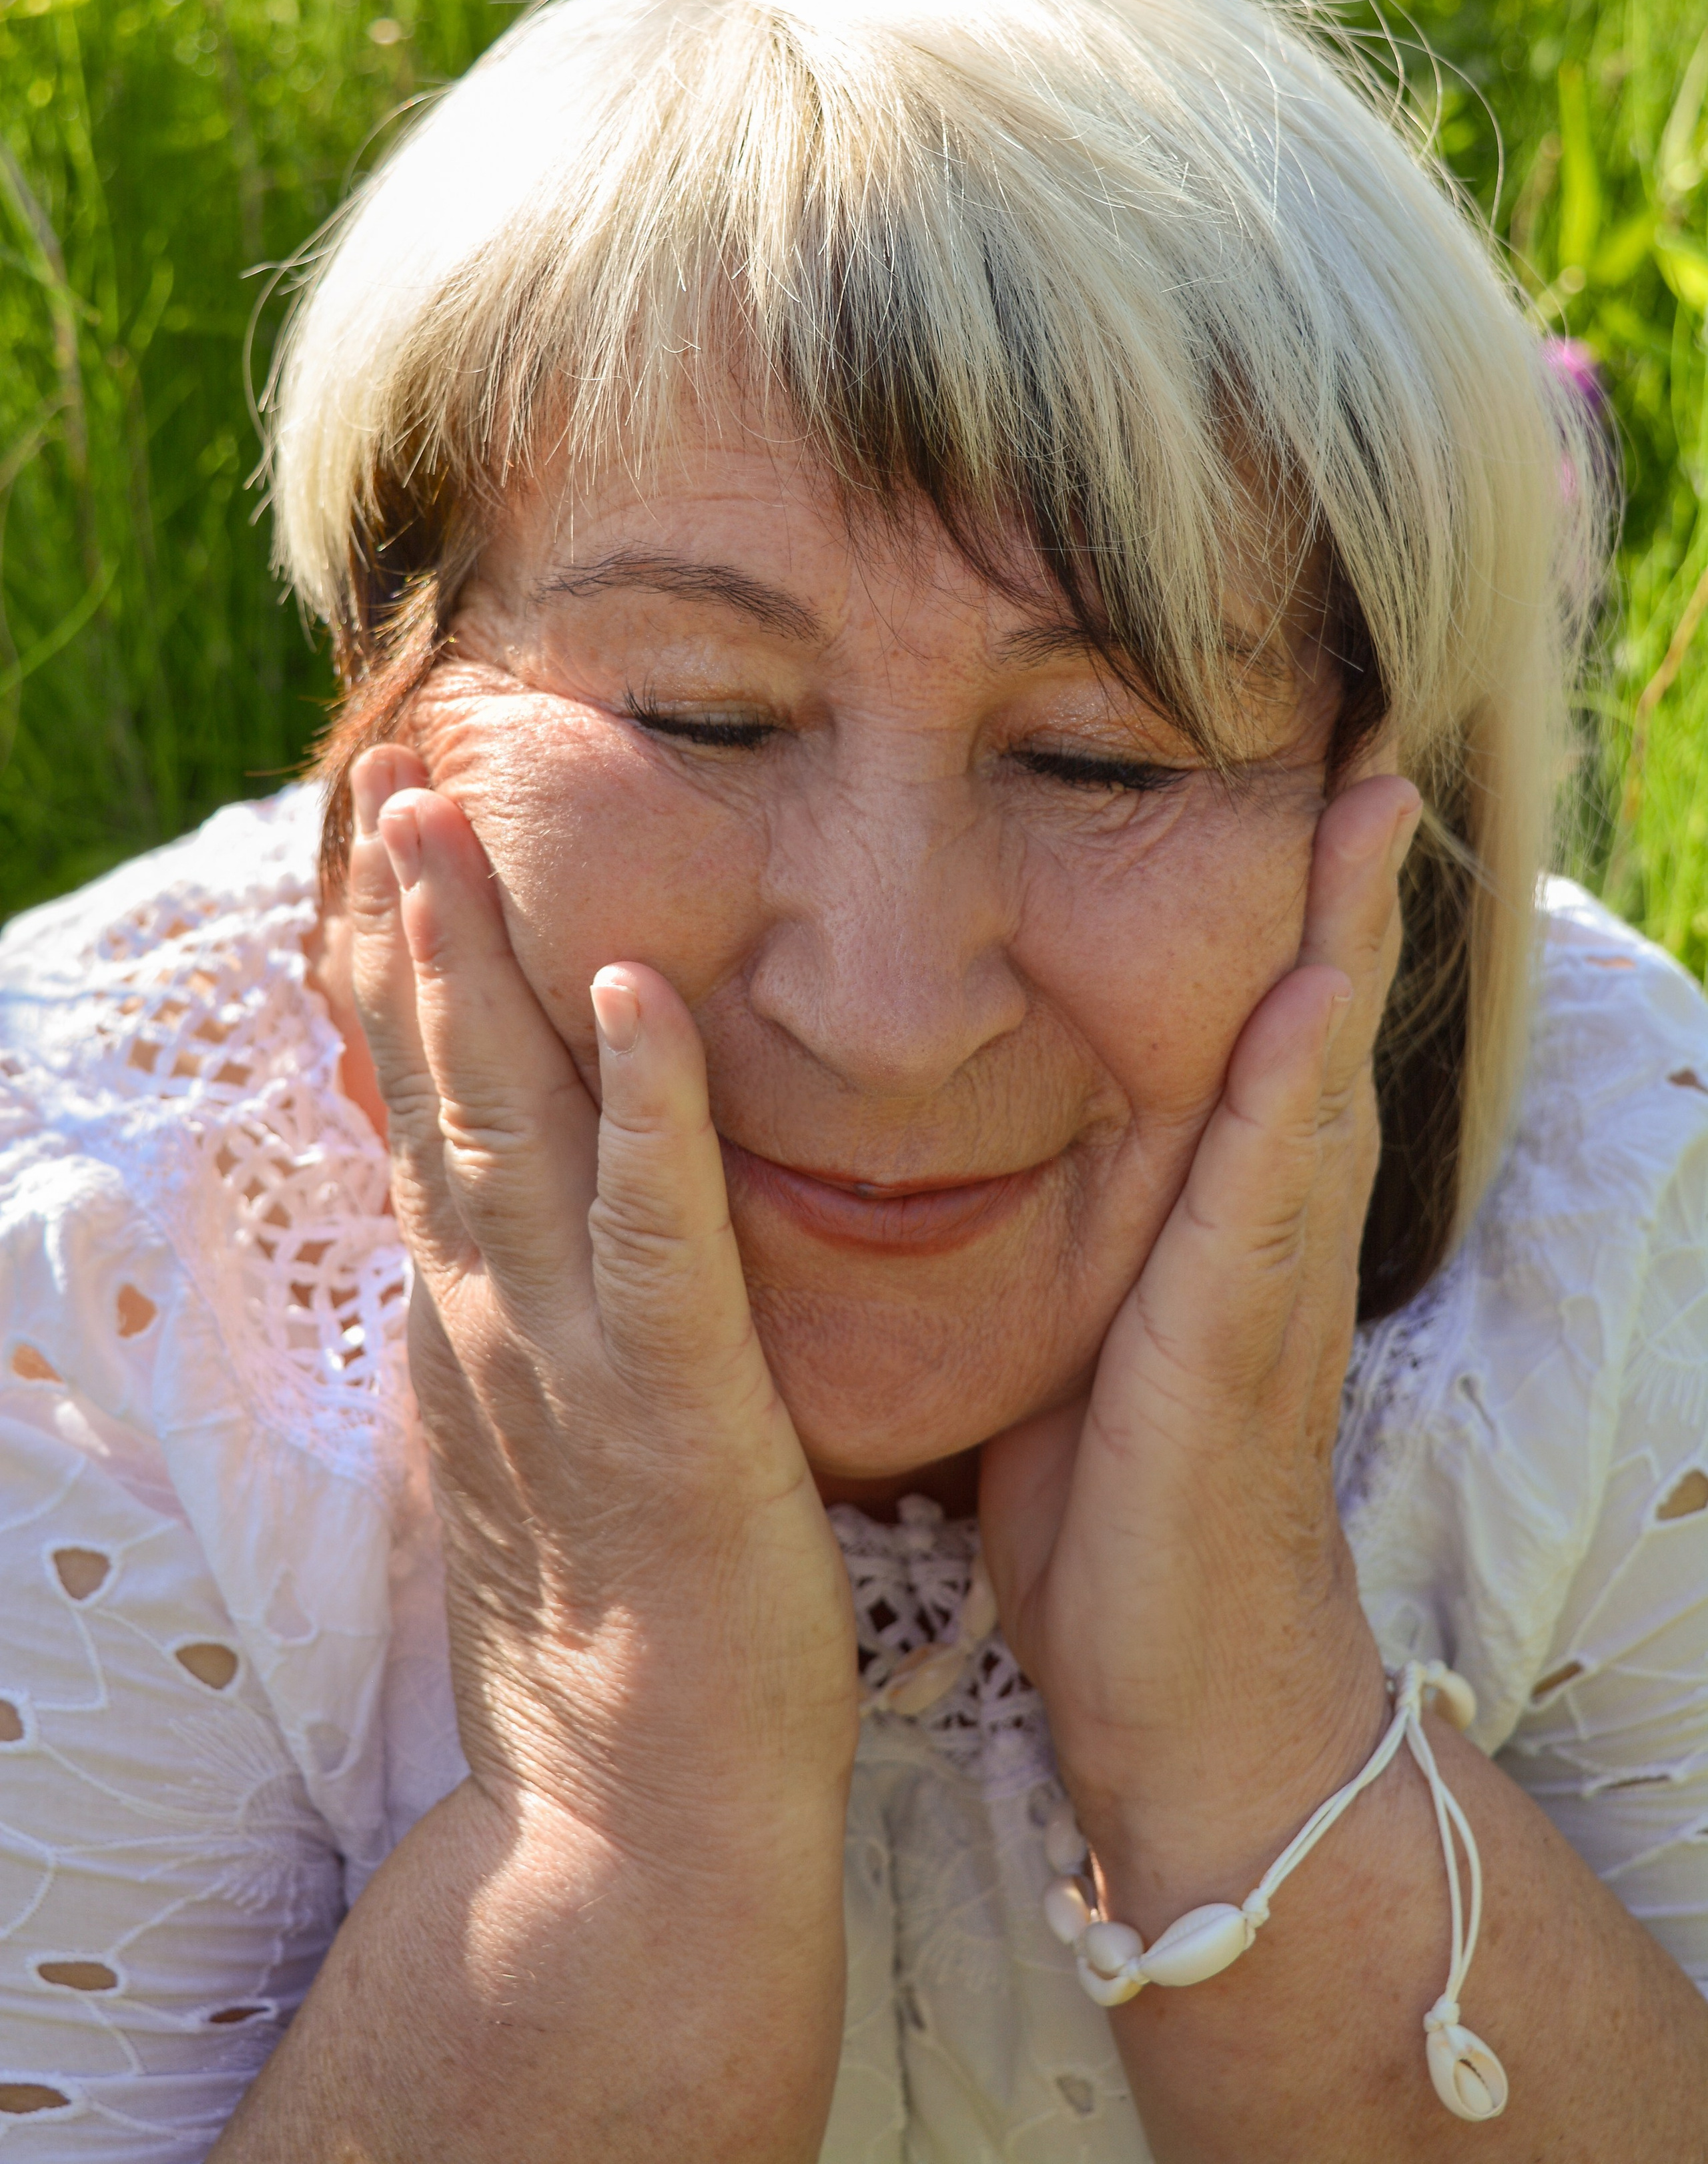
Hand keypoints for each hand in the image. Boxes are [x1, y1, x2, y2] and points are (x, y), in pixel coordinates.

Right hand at [344, 746, 859, 1853]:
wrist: (635, 1815)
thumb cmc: (611, 1624)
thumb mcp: (534, 1435)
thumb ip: (516, 1318)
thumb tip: (503, 1227)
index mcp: (476, 1315)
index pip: (420, 1108)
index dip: (397, 970)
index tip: (382, 842)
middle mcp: (493, 1312)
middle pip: (437, 1082)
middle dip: (408, 920)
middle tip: (386, 772)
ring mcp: (569, 1352)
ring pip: (510, 1123)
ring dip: (479, 965)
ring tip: (446, 821)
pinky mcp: (673, 1400)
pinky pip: (657, 1227)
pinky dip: (649, 1104)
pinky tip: (644, 990)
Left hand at [979, 774, 1419, 1897]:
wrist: (1182, 1689)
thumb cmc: (1120, 1510)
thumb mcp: (1086, 1329)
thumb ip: (1073, 1230)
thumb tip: (983, 1140)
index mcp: (1218, 1216)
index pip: (1258, 1026)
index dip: (1284, 905)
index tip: (1295, 776)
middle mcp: (1259, 1223)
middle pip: (1314, 1013)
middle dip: (1343, 879)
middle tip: (1367, 737)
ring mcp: (1262, 1278)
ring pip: (1316, 1071)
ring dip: (1349, 937)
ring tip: (1371, 800)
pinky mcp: (1233, 1344)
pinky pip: (1269, 1195)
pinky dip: (1295, 1091)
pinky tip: (1311, 997)